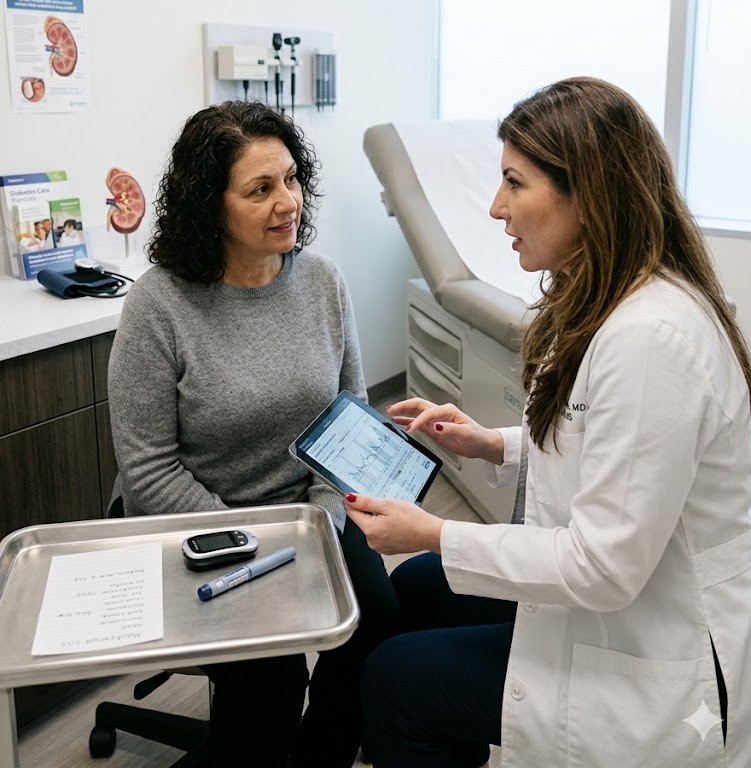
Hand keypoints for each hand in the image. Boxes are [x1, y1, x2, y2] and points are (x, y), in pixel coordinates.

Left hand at [344, 493, 443, 554]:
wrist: (430, 534)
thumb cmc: (413, 520)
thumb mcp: (388, 505)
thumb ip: (366, 502)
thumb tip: (350, 499)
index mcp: (370, 530)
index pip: (352, 513)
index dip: (353, 502)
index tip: (358, 495)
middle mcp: (372, 542)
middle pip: (362, 521)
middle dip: (370, 511)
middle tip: (385, 505)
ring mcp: (380, 547)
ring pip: (372, 527)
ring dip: (378, 519)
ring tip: (394, 515)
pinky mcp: (387, 549)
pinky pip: (380, 535)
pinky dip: (385, 527)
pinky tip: (396, 523)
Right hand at [386, 398, 503, 463]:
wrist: (481, 444)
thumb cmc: (477, 437)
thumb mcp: (465, 433)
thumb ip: (450, 428)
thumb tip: (436, 425)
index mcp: (448, 411)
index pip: (428, 413)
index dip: (418, 421)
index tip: (411, 430)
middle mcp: (440, 413)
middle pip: (418, 405)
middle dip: (404, 406)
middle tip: (391, 409)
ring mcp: (436, 420)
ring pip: (416, 412)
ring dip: (403, 412)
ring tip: (391, 413)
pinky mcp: (434, 428)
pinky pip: (418, 423)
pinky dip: (408, 422)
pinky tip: (400, 423)